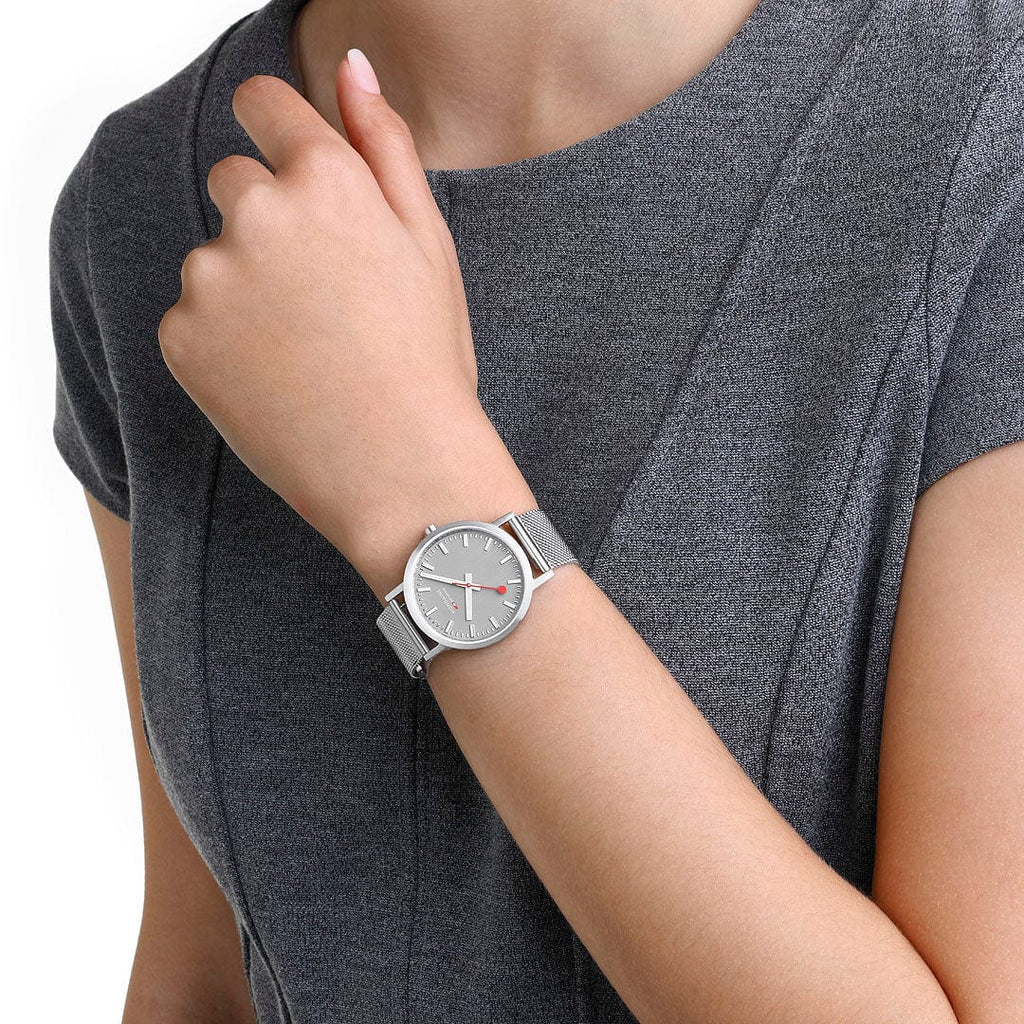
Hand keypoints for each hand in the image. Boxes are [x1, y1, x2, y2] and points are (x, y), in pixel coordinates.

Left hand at [157, 54, 531, 591]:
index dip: (280, 135)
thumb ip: (384, 144)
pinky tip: (276, 378)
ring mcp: (211, 277)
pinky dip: (224, 340)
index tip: (296, 179)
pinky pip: (193, 315)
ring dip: (248, 287)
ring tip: (306, 350)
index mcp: (327, 179)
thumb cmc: (427, 360)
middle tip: (326, 299)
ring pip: (215, 257)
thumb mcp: (428, 243)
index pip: (265, 104)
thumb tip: (353, 66)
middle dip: (271, 223)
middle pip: (235, 184)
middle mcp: (258, 213)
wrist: (398, 469)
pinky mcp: (181, 336)